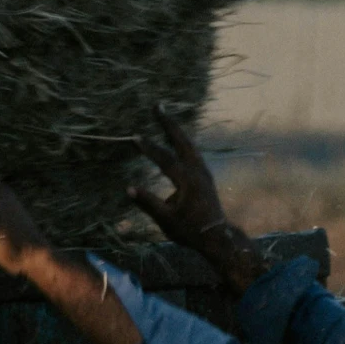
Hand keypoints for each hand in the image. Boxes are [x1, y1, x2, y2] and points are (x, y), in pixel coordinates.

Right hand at [131, 109, 264, 294]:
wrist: (216, 237)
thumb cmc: (190, 230)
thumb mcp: (166, 220)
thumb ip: (148, 203)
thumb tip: (128, 188)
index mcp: (187, 181)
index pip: (165, 159)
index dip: (149, 148)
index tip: (134, 137)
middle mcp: (197, 171)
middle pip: (182, 141)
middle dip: (169, 124)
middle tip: (158, 106)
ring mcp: (204, 172)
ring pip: (190, 145)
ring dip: (177, 131)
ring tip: (166, 118)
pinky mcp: (205, 176)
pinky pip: (193, 152)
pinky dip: (184, 142)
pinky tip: (178, 140)